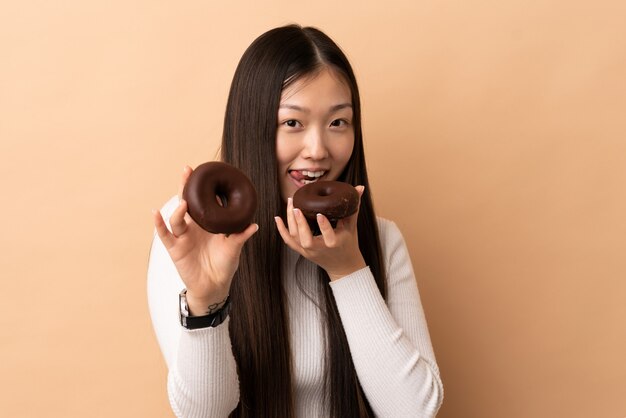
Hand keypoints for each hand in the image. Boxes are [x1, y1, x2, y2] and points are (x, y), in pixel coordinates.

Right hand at [152, 166, 257, 314]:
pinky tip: (156, 213)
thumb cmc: (224, 264)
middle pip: (187, 202)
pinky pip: (165, 234)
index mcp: (208, 223)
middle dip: (186, 186)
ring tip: (184, 203)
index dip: (203, 187)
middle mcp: (194, 226)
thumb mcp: (234, 248)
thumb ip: (240, 235)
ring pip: (177, 217)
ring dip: (179, 209)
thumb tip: (254, 225)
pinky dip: (159, 224)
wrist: (214, 286)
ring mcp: (183, 236)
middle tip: (187, 170)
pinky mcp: (175, 248)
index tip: (205, 172)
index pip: (204, 201)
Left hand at [274, 186, 366, 280]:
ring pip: (295, 238)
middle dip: (300, 224)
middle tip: (296, 207)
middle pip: (305, 239)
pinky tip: (277, 218)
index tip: (319, 214)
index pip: (328, 236)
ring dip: (290, 221)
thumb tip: (359, 188)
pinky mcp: (301, 251)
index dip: (323, 226)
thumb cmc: (348, 243)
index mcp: (333, 244)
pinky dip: (281, 230)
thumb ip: (354, 207)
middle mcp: (318, 249)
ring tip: (291, 204)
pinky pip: (288, 241)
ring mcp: (308, 251)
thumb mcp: (352, 226)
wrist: (342, 266)